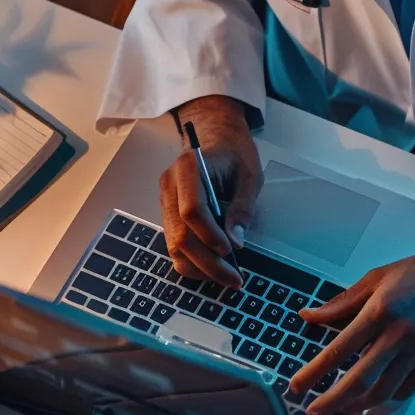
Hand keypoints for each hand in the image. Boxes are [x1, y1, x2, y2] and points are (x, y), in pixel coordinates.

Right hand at [159, 96, 260, 287]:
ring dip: (198, 266)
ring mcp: (165, 200)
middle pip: (180, 234)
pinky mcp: (168, 213)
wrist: (214, 136)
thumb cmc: (233, 152)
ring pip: (173, 244)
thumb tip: (236, 242)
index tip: (231, 251)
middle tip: (233, 279)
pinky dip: (192, 259)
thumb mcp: (250, 175)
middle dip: (207, 262)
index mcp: (188, 168)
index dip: (210, 236)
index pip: (192, 210)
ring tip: (225, 277)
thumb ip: (243, 208)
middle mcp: (170, 185)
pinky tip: (213, 267)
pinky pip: (174, 242)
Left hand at [289, 222, 414, 414]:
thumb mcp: (375, 279)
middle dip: (332, 401)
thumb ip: (340, 303)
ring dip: (358, 406)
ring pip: (384, 391)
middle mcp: (400, 333)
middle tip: (313, 411)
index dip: (314, 372)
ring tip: (340, 408)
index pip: (339, 349)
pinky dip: (387, 399)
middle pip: (360, 380)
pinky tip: (372, 399)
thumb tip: (308, 316)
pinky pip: (407, 389)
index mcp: (379, 311)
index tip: (296, 386)